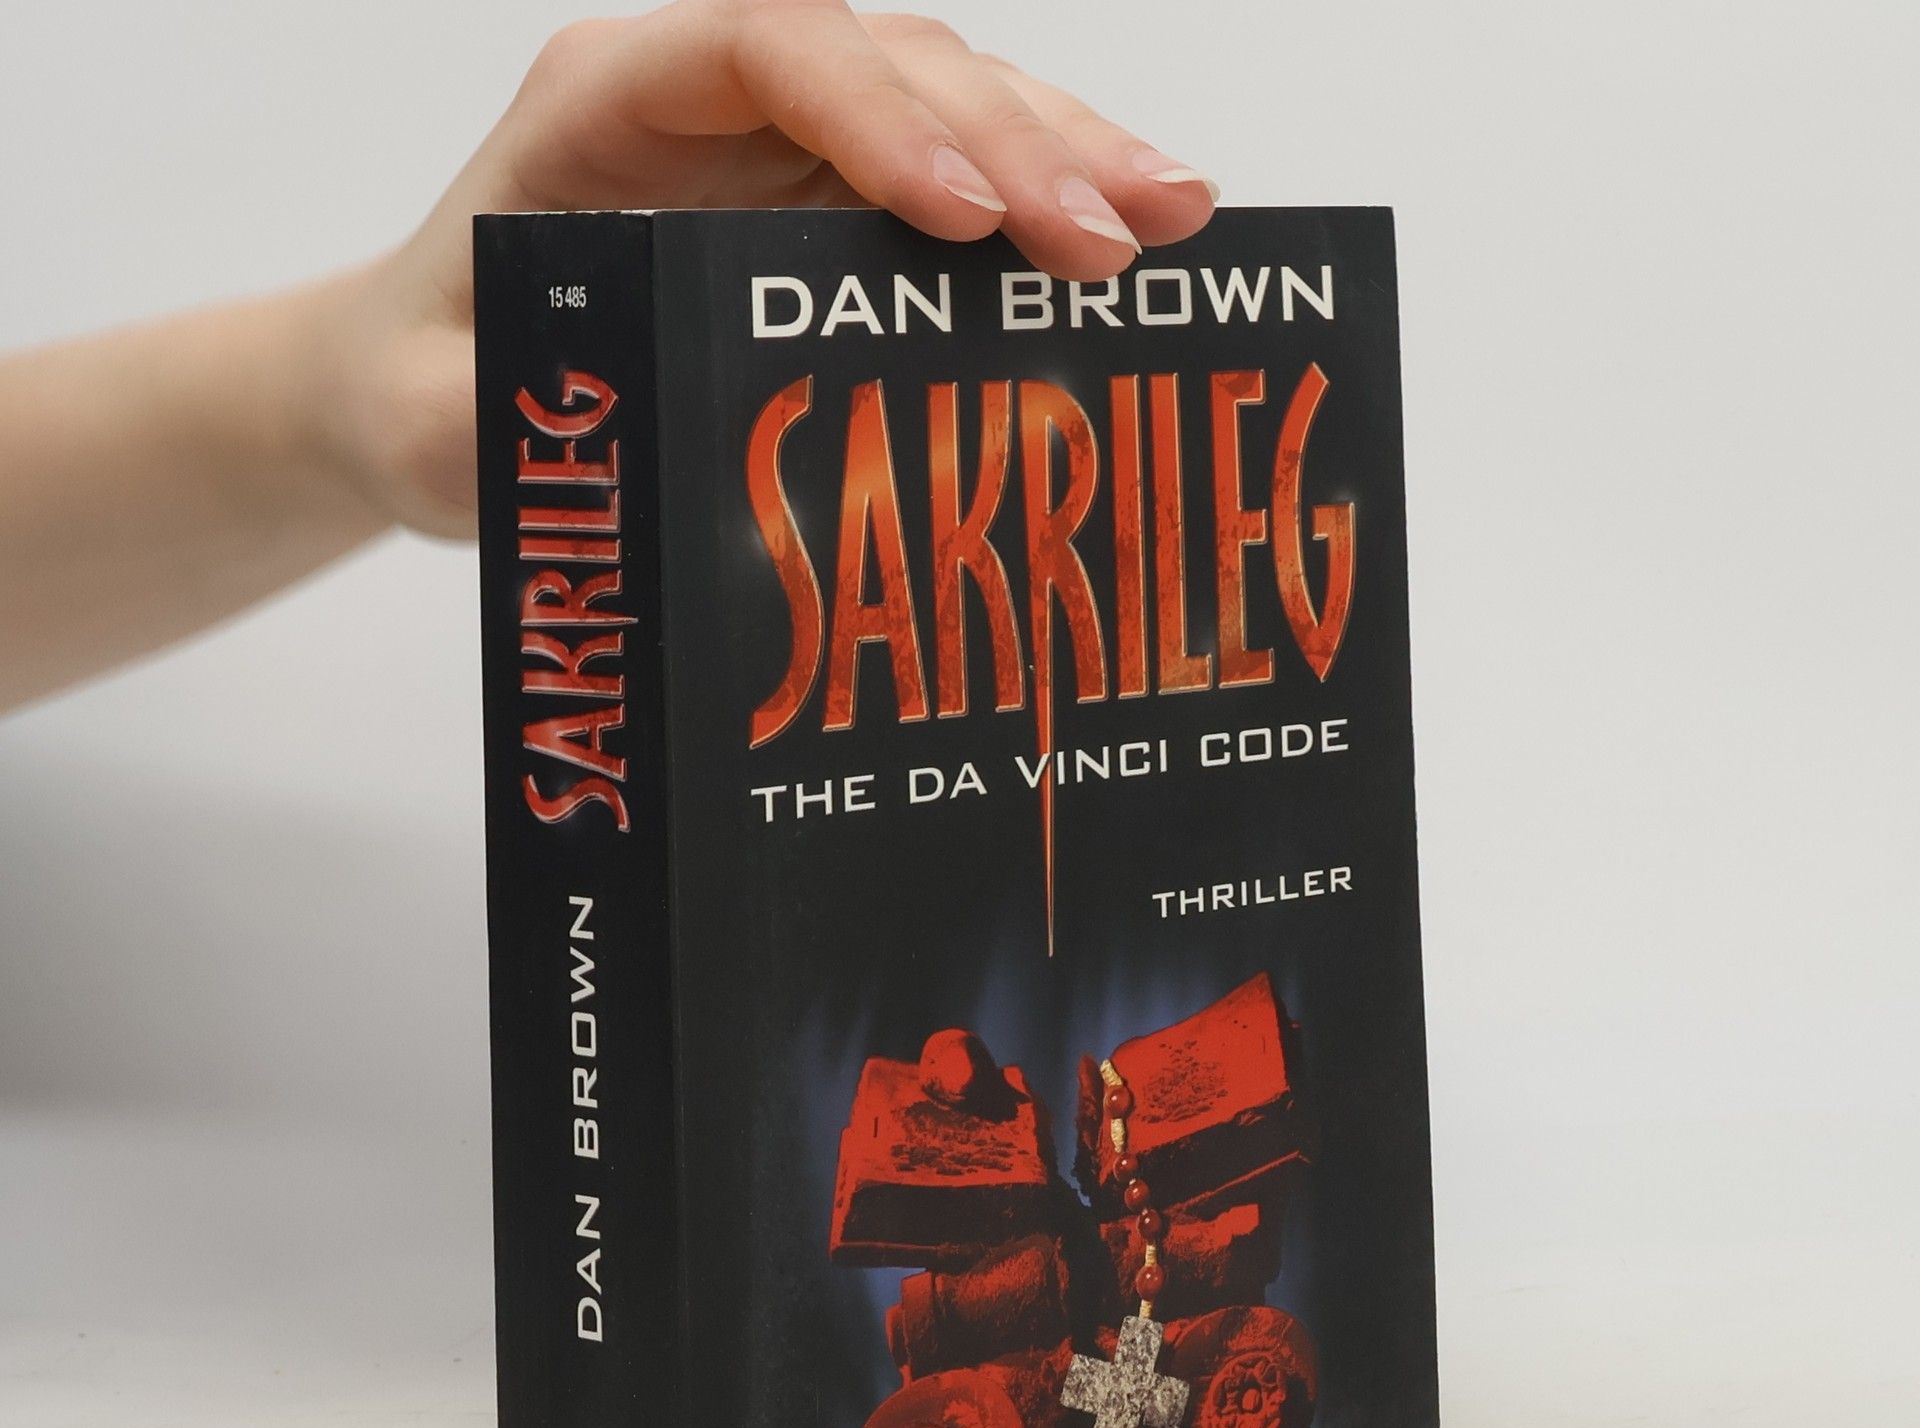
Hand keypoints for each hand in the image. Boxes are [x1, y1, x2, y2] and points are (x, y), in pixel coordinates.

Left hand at [317, 1, 1219, 537]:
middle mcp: (715, 97)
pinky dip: (1048, 205)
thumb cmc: (431, 386)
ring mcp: (784, 145)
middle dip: (1018, 140)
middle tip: (1123, 236)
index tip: (962, 217)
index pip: (767, 46)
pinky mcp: (830, 206)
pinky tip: (1135, 236)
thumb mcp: (436, 423)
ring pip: (952, 103)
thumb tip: (619, 428)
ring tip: (1178, 218)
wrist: (429, 390)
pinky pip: (959, 178)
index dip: (879, 111)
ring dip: (1068, 152)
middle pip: (894, 63)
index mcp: (610, 100)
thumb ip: (502, 419)